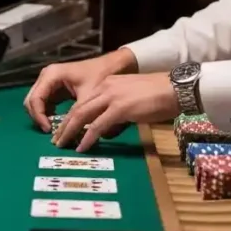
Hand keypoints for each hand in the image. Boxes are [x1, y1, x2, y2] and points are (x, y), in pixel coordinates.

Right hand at [24, 48, 137, 131]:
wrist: (111, 66)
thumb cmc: (100, 76)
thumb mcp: (87, 97)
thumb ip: (76, 115)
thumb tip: (68, 135)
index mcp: (51, 75)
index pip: (35, 99)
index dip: (39, 117)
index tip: (49, 130)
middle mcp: (46, 76)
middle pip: (31, 101)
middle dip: (37, 117)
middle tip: (49, 132)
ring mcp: (48, 81)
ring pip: (35, 102)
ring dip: (41, 116)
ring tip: (53, 129)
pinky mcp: (54, 88)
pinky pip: (44, 103)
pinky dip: (47, 114)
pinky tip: (57, 122)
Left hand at [52, 72, 178, 151]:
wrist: (174, 88)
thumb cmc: (158, 95)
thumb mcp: (130, 98)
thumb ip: (116, 108)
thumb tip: (106, 126)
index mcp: (107, 84)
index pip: (83, 101)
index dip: (70, 117)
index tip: (63, 129)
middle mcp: (105, 88)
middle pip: (78, 108)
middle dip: (64, 125)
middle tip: (56, 140)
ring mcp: (112, 97)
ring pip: (82, 116)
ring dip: (70, 132)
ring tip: (62, 145)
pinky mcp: (120, 108)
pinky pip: (98, 125)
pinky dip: (87, 137)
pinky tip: (82, 147)